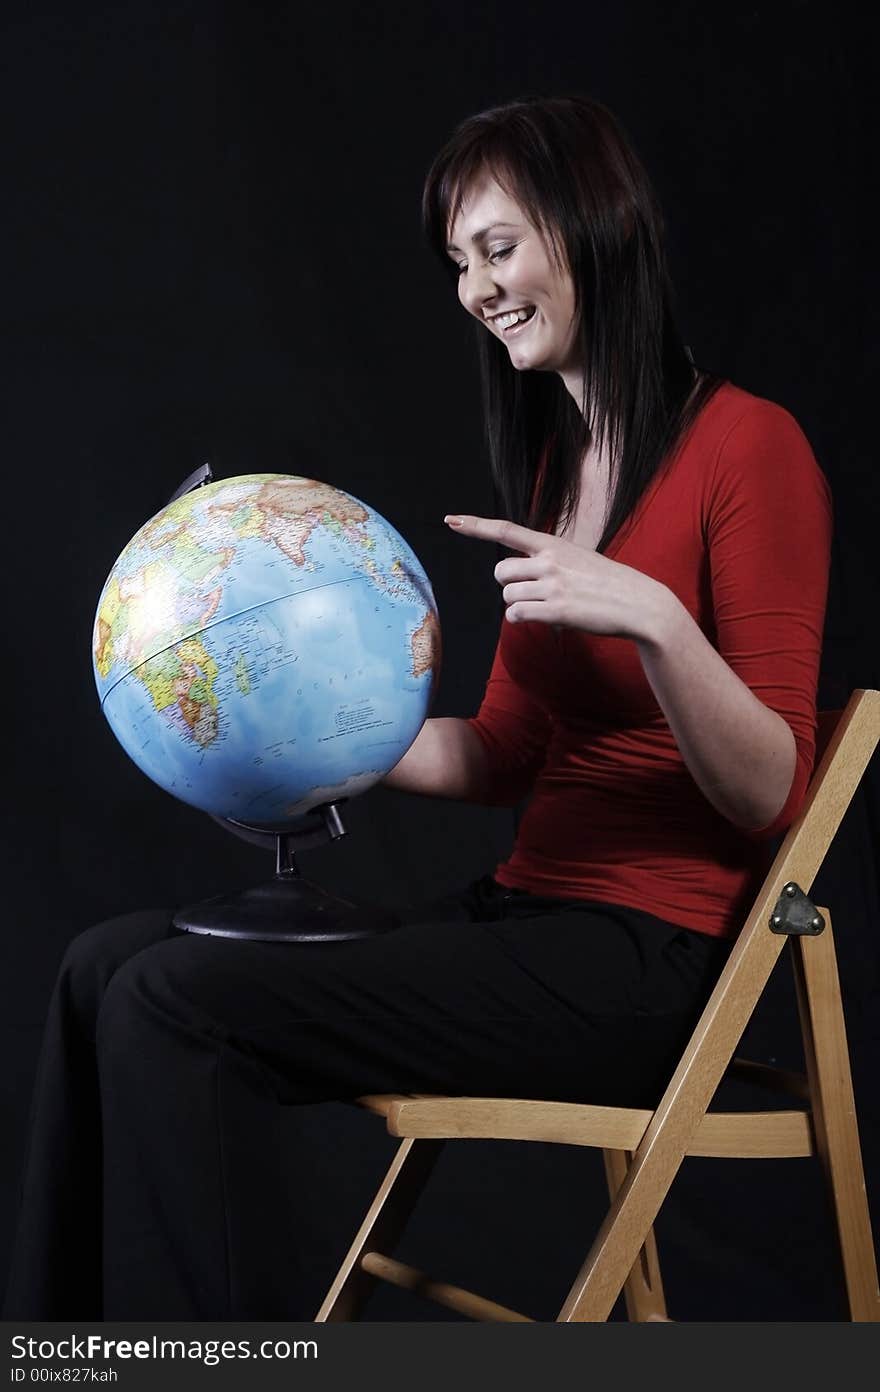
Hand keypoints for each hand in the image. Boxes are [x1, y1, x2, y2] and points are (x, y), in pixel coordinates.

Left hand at [443, 513, 671, 643]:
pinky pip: (516, 615)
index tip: (449, 519)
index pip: (506, 530)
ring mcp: (552, 585)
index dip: (475, 526)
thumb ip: (548, 563)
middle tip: (534, 592)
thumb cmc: (607, 584)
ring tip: (546, 606)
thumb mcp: (578, 560)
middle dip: (510, 586)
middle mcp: (549, 561)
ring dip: (519, 605)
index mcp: (553, 544)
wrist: (638, 603)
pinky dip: (523, 619)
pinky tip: (543, 618)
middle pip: (500, 573)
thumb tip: (522, 582)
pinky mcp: (555, 610)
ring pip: (507, 596)